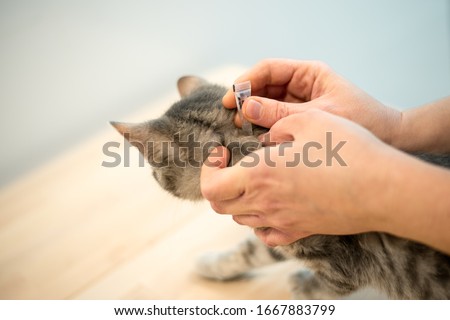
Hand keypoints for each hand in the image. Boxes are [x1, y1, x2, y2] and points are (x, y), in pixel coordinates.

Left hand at [201, 109, 393, 246]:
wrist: (383, 188)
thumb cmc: (346, 150)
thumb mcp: (306, 119)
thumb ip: (273, 121)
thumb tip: (260, 129)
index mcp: (259, 175)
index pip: (211, 186)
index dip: (208, 168)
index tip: (221, 151)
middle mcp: (266, 203)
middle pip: (220, 205)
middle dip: (218, 182)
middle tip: (231, 162)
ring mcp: (282, 221)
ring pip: (241, 218)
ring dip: (237, 197)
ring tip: (253, 177)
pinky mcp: (301, 231)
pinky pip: (267, 234)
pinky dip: (258, 220)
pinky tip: (270, 203)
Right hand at [223, 59, 401, 144]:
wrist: (390, 138)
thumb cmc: (362, 120)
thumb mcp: (319, 115)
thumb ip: (281, 113)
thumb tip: (247, 108)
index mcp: (309, 73)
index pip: (269, 69)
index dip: (247, 81)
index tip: (232, 98)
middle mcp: (301, 86)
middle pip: (264, 86)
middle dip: (247, 99)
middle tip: (233, 117)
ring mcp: (299, 103)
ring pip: (267, 104)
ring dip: (253, 115)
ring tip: (241, 128)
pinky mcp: (300, 121)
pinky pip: (275, 119)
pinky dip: (263, 127)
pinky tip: (255, 136)